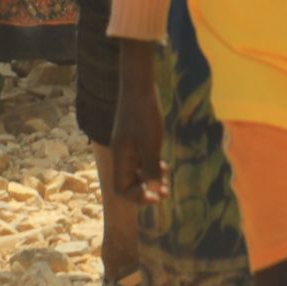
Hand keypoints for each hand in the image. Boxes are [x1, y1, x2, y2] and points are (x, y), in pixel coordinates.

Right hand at [109, 50, 165, 204]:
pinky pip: (140, 160)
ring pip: (136, 172)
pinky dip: (151, 166)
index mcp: (120, 158)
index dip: (138, 197)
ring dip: (150, 180)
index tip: (156, 197)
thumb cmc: (143, 115)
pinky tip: (163, 166)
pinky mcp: (134, 139)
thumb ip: (150, 168)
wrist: (139, 87)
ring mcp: (127, 147)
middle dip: (146, 191)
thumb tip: (153, 189)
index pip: (121, 189)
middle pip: (128, 183)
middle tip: (165, 193)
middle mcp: (121, 155)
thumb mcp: (150, 144)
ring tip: (166, 182)